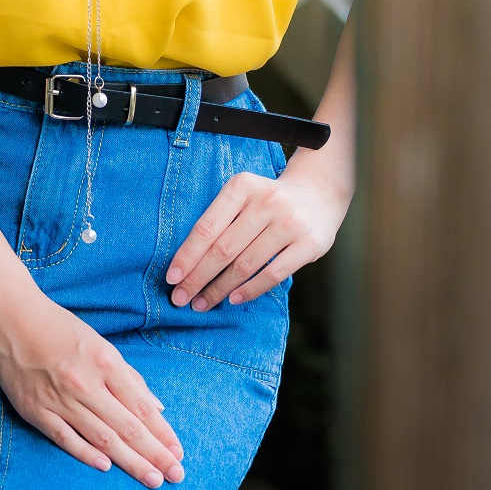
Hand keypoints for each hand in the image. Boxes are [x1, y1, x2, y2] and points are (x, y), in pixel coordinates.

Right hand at [0, 284, 185, 487]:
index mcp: (105, 362)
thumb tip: (156, 407)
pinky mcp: (36, 410)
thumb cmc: (59, 328)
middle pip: (127, 426)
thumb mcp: (100, 344)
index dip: (162, 433)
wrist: (10, 319)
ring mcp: (60, 399)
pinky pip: (65, 438)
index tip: (178, 452)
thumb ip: (128, 376)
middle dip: (155, 454)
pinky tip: (106, 467)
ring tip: (152, 479)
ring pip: (102, 437)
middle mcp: (85, 383)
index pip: (141, 406)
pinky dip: (86, 454)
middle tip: (176, 475)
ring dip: (130, 461)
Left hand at [165, 160, 349, 311]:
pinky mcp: (309, 244)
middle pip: (223, 249)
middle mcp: (266, 202)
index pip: (207, 227)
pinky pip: (273, 274)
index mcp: (242, 186)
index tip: (171, 278)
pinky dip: (250, 289)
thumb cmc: (267, 201)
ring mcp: (289, 223)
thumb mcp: (243, 196)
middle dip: (198, 277)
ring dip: (219, 289)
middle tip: (180, 298)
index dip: (187, 255)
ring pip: (245, 264)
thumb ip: (219, 221)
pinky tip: (233, 298)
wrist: (319, 195)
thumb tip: (185, 263)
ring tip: (202, 303)